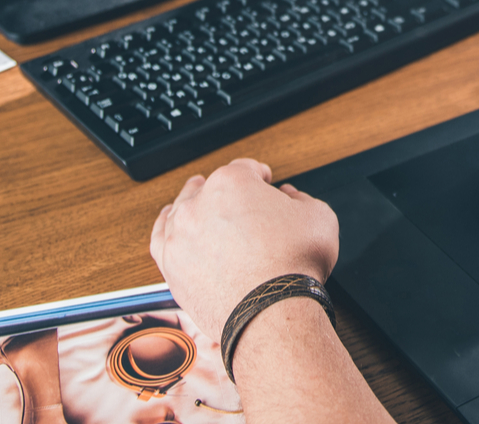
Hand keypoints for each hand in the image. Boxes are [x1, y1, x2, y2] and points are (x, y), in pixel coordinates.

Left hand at [149, 159, 338, 340]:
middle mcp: (200, 203)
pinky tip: (170, 224)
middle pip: (211, 186)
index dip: (260, 176)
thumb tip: (290, 199)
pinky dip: (166, 228)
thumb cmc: (292, 266)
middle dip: (227, 193)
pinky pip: (160, 236)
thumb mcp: (318, 216)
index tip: (266, 185)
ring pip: (183, 209)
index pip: (246, 168)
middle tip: (243, 206)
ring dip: (196, 207)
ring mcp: (181, 233)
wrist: (271, 311)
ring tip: (205, 210)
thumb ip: (301, 198)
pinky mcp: (170, 263)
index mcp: (232, 182)